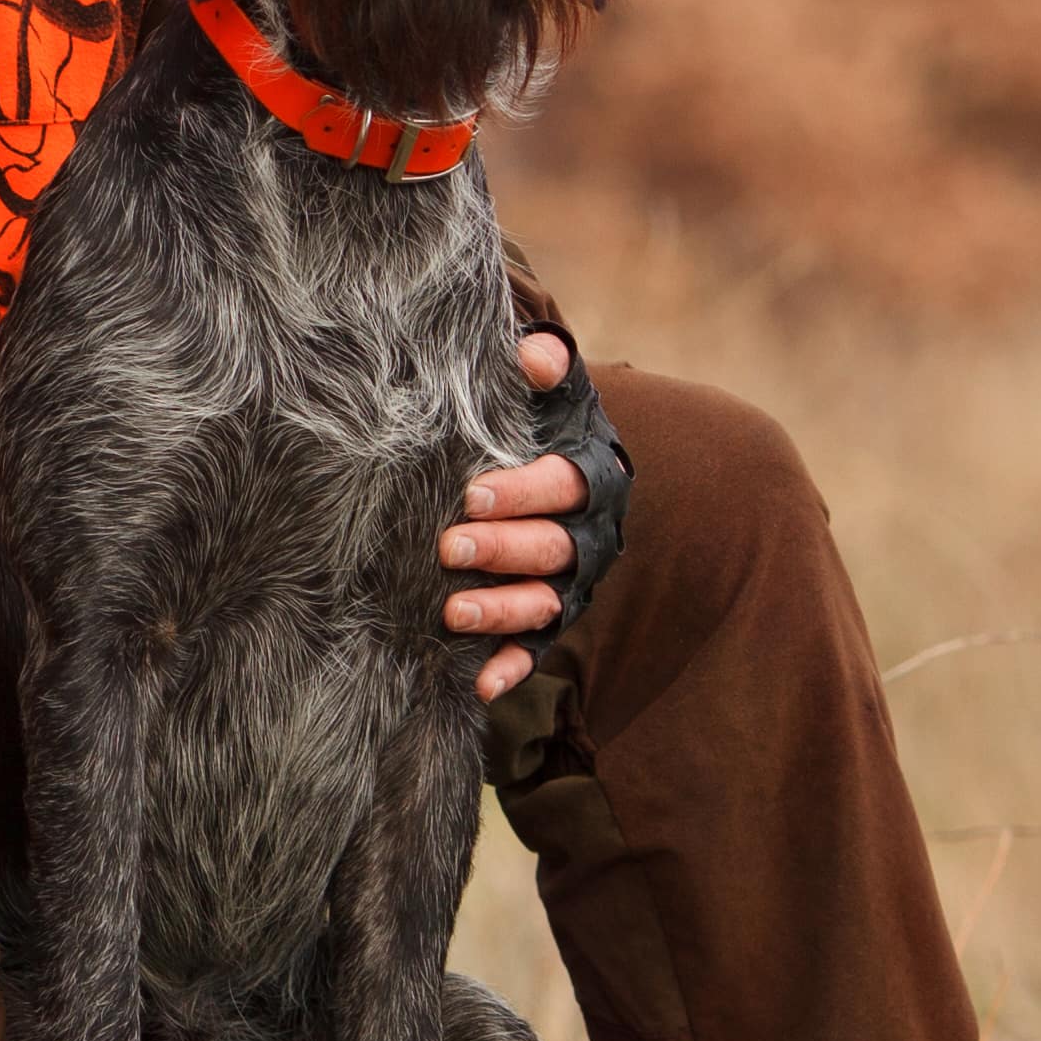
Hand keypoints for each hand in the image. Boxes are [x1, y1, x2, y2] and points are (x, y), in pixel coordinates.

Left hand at [442, 328, 606, 702]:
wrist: (550, 464)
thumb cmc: (537, 423)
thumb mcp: (548, 393)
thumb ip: (543, 367)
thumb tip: (535, 356)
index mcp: (590, 475)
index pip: (564, 484)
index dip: (523, 492)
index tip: (472, 494)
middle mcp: (589, 534)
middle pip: (553, 548)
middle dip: (503, 551)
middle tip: (450, 547)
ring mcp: (571, 582)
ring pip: (545, 602)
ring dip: (502, 611)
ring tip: (452, 613)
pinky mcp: (550, 618)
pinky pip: (536, 648)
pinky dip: (512, 667)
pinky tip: (481, 684)